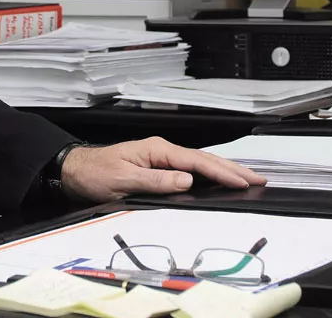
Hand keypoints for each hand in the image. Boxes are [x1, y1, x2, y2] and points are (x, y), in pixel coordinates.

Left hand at [60, 136, 265, 201]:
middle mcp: (160, 152)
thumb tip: (187, 181)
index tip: (242, 181)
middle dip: (232, 169)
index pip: (196, 161)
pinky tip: (217, 181)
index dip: (221, 172)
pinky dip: (207, 175)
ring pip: (198, 164)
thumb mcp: (124, 180)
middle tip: (258, 178)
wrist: (73, 172)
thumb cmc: (94, 173)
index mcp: (156, 150)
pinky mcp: (156, 169)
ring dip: (223, 171)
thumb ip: (156, 181)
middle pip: (203, 159)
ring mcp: (159, 160)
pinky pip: (188, 171)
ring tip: (246, 178)